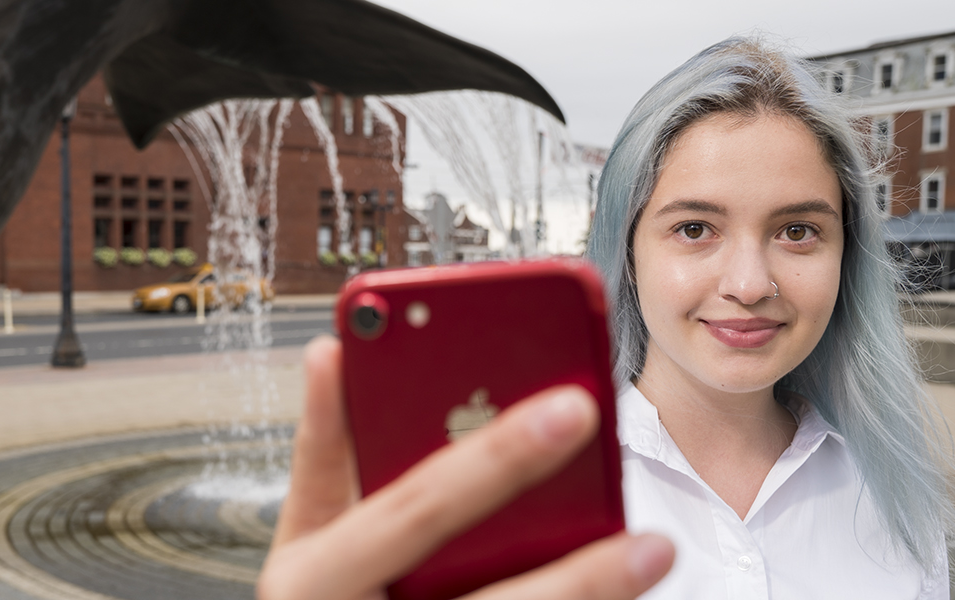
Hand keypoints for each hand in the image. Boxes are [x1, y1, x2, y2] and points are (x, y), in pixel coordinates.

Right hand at [258, 336, 673, 599]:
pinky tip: (613, 592)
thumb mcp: (303, 529)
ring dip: (588, 594)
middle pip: (490, 595)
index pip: (416, 510)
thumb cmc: (316, 597)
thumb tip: (332, 351)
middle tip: (650, 526)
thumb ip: (323, 446)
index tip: (570, 405)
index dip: (493, 460)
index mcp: (314, 578)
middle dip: (574, 555)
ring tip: (651, 551)